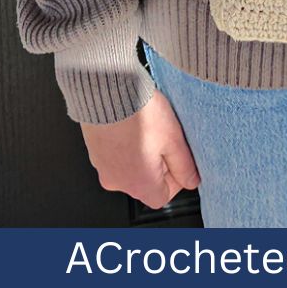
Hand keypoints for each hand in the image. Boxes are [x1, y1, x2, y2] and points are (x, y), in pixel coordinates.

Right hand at [80, 89, 200, 208]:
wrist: (107, 91)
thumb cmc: (138, 113)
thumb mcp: (173, 139)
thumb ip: (185, 166)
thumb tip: (192, 181)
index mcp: (139, 184)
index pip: (163, 197)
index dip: (174, 177)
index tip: (176, 155)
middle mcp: (118, 182)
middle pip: (145, 183)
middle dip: (157, 163)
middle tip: (162, 137)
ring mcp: (103, 167)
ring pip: (129, 167)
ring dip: (140, 153)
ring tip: (146, 127)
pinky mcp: (94, 152)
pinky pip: (114, 155)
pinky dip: (124, 144)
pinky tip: (131, 124)